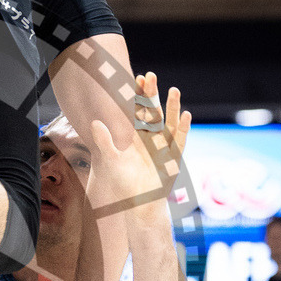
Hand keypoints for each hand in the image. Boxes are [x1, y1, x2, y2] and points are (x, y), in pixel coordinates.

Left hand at [88, 72, 190, 216]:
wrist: (139, 205)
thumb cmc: (124, 183)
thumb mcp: (111, 161)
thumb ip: (104, 141)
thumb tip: (94, 122)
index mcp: (136, 137)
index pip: (137, 111)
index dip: (137, 96)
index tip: (136, 78)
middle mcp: (151, 139)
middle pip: (152, 112)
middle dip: (151, 95)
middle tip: (150, 76)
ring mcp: (164, 147)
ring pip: (168, 123)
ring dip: (172, 107)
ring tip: (174, 90)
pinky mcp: (173, 159)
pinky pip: (179, 141)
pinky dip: (182, 129)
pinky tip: (186, 115)